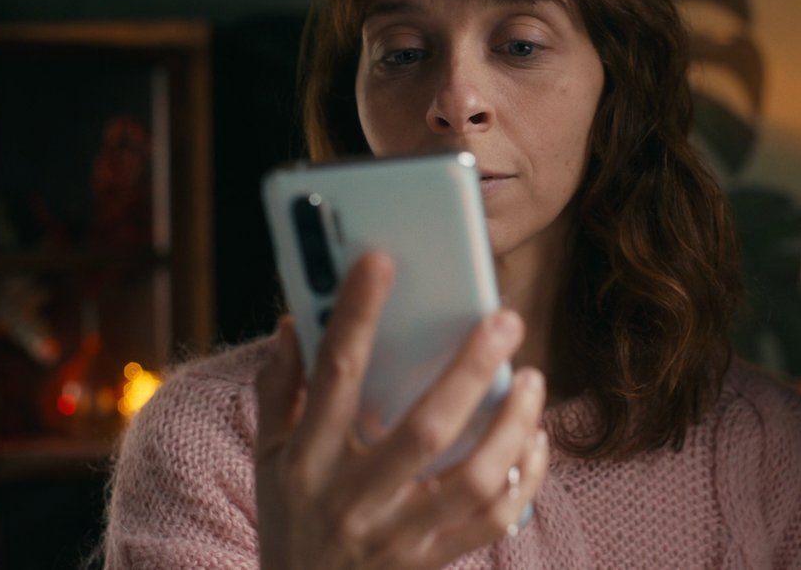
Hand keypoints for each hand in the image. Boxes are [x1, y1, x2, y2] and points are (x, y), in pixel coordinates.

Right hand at [255, 252, 548, 568]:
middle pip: (424, 430)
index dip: (355, 315)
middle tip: (505, 320)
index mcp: (307, 461)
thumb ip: (280, 389)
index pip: (334, 377)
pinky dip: (522, 478)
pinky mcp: (430, 561)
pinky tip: (533, 441)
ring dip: (511, 425)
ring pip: (472, 479)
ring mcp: (396, 536)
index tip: (380, 261)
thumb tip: (292, 324)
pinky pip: (492, 520)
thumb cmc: (289, 519)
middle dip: (470, 369)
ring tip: (531, 379)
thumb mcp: (267, 457)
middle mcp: (353, 500)